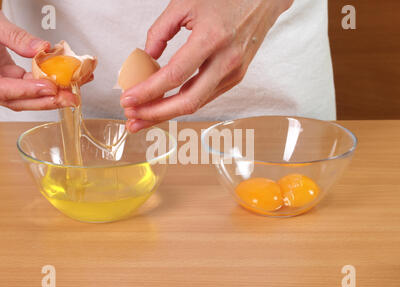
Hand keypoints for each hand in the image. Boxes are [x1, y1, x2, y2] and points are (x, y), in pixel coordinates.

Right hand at [0, 11, 76, 110]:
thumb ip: (15, 37)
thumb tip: (41, 48)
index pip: (3, 90)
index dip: (27, 91)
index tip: (49, 88)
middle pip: (19, 100)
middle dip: (48, 100)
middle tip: (70, 98)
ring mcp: (4, 81)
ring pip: (29, 95)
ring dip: (54, 95)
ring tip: (75, 90)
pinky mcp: (13, 76)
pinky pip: (33, 83)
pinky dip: (51, 82)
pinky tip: (69, 79)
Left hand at [121, 0, 292, 131]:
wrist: (262, 0)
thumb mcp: (184, 4)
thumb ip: (160, 31)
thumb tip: (147, 57)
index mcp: (212, 38)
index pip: (175, 75)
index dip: (148, 91)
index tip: (128, 100)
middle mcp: (227, 60)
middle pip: (188, 101)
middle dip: (156, 114)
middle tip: (133, 120)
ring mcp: (234, 72)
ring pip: (197, 104)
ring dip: (167, 114)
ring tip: (143, 117)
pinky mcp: (236, 77)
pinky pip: (206, 96)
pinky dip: (184, 103)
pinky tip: (166, 104)